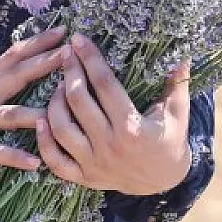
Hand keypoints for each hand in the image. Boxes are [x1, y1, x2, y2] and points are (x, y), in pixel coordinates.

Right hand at [0, 27, 66, 181]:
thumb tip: (22, 70)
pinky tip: (36, 163)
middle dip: (43, 64)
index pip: (12, 57)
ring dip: (34, 113)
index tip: (62, 30)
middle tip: (70, 53)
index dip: (37, 42)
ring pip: (8, 114)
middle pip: (15, 76)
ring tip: (59, 112)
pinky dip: (14, 157)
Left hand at [36, 34, 191, 196]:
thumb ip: (177, 83)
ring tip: (58, 84)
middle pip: (79, 102)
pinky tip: (40, 121)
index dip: (91, 59)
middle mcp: (110, 146)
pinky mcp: (84, 178)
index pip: (105, 85)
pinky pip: (56, 161)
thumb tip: (181, 53)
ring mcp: (94, 164)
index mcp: (132, 127)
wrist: (164, 182)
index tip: (79, 40)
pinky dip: (44, 141)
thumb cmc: (170, 140)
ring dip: (54, 102)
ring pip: (62, 129)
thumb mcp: (178, 112)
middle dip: (70, 72)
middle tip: (66, 54)